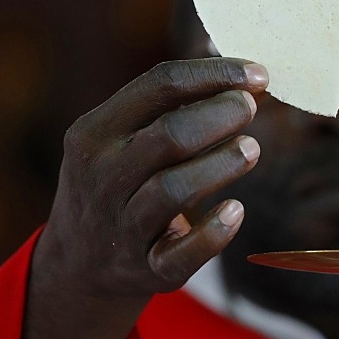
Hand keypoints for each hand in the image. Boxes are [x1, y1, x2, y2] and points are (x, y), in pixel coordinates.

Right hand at [21, 57, 267, 338]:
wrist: (79, 263)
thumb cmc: (120, 180)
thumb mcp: (121, 137)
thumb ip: (171, 102)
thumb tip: (240, 69)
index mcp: (95, 132)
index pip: (158, 85)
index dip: (214, 74)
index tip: (258, 74)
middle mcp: (103, 178)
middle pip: (169, 135)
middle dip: (220, 115)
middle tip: (251, 108)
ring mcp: (121, 226)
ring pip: (174, 190)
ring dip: (221, 165)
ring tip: (251, 148)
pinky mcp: (146, 270)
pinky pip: (181, 254)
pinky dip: (213, 234)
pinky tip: (236, 210)